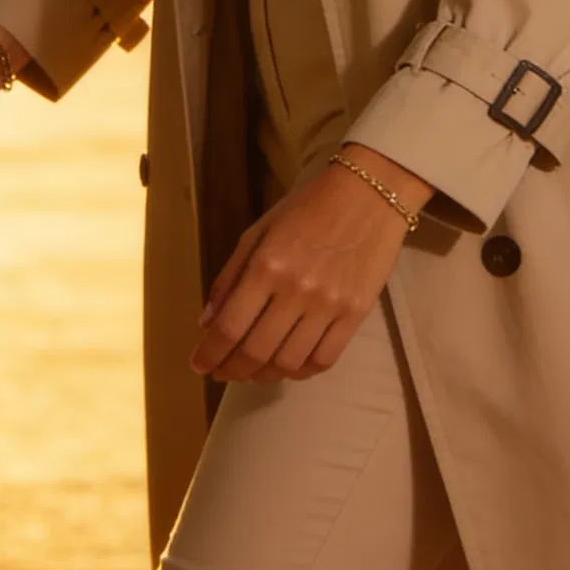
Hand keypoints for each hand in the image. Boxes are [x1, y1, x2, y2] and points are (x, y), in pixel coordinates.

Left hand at [190, 151, 430, 383]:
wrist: (370, 194)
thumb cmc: (307, 207)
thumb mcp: (259, 231)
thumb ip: (230, 277)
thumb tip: (207, 322)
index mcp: (267, 266)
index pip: (230, 326)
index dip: (210, 354)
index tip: (199, 366)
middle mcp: (296, 291)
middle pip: (256, 351)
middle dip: (232, 370)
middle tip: (222, 373)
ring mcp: (329, 305)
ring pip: (289, 363)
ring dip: (264, 376)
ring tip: (253, 372)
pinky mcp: (355, 314)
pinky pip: (324, 359)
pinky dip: (301, 372)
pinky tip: (289, 366)